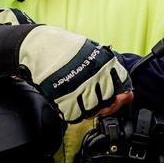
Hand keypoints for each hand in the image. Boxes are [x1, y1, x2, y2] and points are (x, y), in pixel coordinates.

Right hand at [0, 24, 130, 122]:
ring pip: (91, 111)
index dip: (119, 95)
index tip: (116, 97)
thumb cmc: (63, 48)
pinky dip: (71, 111)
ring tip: (76, 96)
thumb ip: (108, 71)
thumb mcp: (92, 52)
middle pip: (107, 102)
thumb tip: (125, 93)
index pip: (122, 87)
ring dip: (85, 107)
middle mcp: (96, 76)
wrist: (38, 47)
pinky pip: (74, 115)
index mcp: (105, 62)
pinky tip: (67, 101)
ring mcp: (81, 89)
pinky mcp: (65, 100)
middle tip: (90, 97)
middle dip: (101, 103)